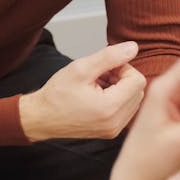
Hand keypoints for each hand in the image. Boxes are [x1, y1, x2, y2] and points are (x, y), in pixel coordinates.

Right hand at [19, 41, 145, 141]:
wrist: (42, 117)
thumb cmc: (57, 94)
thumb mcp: (81, 68)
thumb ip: (109, 56)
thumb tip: (133, 47)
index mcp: (110, 108)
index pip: (137, 79)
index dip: (122, 67)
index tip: (103, 68)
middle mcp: (116, 123)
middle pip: (138, 90)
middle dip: (121, 78)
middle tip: (98, 76)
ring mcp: (114, 129)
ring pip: (134, 99)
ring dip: (119, 88)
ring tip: (96, 86)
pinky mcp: (111, 131)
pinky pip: (126, 110)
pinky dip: (116, 99)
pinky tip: (98, 96)